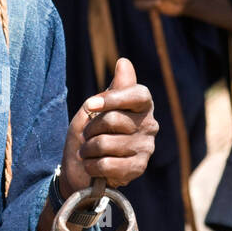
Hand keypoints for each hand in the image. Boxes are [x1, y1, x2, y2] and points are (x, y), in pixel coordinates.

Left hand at [60, 57, 156, 191]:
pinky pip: (108, 164)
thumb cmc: (92, 132)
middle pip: (113, 119)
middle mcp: (149, 125)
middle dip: (90, 128)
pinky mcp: (138, 168)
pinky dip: (92, 166)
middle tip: (86, 134)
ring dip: (87, 149)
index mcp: (142, 105)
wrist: (82, 167)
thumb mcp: (96, 107)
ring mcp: (146, 148)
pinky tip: (92, 166)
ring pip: (106, 143)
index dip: (113, 98)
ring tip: (86, 152)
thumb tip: (124, 62)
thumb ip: (114, 88)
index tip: (90, 104)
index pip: (137, 95)